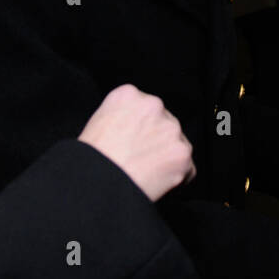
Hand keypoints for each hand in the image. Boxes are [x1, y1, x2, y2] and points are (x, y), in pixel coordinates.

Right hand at [78, 84, 193, 201]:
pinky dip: (177, 180)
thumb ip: (123, 118)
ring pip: (178, 145)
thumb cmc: (89, 161)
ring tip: (144, 174)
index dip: (141, 131)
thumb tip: (139, 132)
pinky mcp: (182, 152)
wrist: (94, 183)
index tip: (131, 144)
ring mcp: (171, 128)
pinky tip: (156, 184)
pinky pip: (188, 169)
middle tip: (138, 162)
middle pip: (165, 125)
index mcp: (128, 95)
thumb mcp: (98, 123)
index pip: (146, 109)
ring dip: (167, 160)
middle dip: (157, 143)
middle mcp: (153, 105)